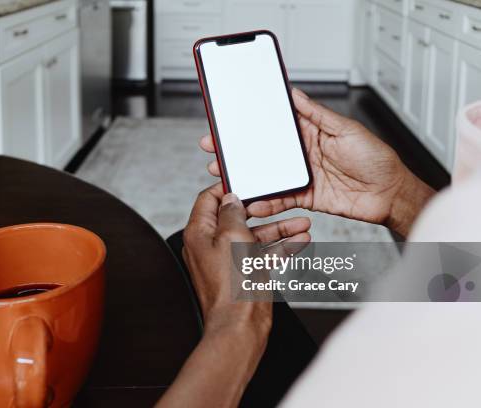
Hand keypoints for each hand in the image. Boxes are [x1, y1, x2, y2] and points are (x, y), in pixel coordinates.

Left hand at [157, 184, 309, 407]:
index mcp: (199, 233)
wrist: (240, 326)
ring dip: (279, 229)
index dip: (226, 188)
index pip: (208, 200)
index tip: (245, 181)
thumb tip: (230, 198)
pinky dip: (280, 247)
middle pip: (237, 217)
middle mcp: (211, 245)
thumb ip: (232, 213)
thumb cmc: (232, 285)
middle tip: (283, 201)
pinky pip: (262, 254)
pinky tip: (300, 242)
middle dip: (264, 210)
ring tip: (303, 223)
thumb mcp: (232, 236)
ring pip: (254, 236)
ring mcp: (228, 260)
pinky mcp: (244, 273)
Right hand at [200, 88, 434, 236]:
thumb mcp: (346, 129)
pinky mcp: (305, 197)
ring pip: (266, 176)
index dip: (251, 124)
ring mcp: (301, 176)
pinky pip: (280, 199)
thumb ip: (317, 114)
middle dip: (238, 151)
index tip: (229, 122)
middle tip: (214, 149)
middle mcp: (302, 154)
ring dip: (245, 177)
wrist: (390, 194)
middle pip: (263, 151)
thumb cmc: (376, 159)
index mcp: (310, 133)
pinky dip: (266, 201)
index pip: (274, 126)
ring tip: (225, 176)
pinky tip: (253, 201)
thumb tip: (294, 94)